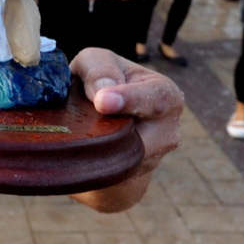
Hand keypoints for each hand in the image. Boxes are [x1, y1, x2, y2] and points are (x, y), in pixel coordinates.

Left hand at [68, 48, 183, 212]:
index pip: (157, 98)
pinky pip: (110, 178)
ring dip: (98, 151)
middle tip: (86, 126)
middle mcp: (166, 132)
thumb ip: (99, 68)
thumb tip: (103, 92)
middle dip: (115, 135)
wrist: (94, 124)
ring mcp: (151, 161)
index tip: (102, 102)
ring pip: (123, 162)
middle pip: (144, 141)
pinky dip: (92, 166)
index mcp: (165, 95)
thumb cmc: (97, 82)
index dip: (130, 100)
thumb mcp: (94, 62)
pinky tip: (77, 154)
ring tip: (76, 135)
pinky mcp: (130, 181)